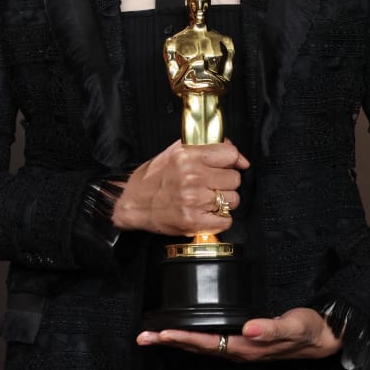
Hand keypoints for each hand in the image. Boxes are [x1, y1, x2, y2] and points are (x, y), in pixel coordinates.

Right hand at [111, 139, 248, 235]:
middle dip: (225, 182)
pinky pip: (226, 221)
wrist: (133, 203)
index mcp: (187, 156)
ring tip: (206, 199)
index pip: (230, 154)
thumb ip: (204, 147)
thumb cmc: (153, 178)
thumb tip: (236, 155)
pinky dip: (219, 219)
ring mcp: (194, 200)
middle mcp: (192, 177)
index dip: (232, 160)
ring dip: (223, 201)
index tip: (230, 165)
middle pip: (234, 179)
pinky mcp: (194, 222)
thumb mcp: (174, 152)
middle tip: (210, 184)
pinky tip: (205, 213)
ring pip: (233, 200)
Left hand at [136, 308, 340, 362]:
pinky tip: (183, 332)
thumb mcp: (293, 327)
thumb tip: (248, 328)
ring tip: (154, 334)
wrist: (321, 337)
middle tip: (144, 336)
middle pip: (198, 346)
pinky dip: (193, 335)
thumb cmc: (307, 331)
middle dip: (170, 340)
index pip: (208, 343)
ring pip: (202, 344)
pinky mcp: (243, 340)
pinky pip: (212, 339)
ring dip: (177, 339)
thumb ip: (271, 328)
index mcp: (247, 347)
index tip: (163, 333)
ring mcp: (240, 347)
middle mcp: (239, 349)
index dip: (184, 338)